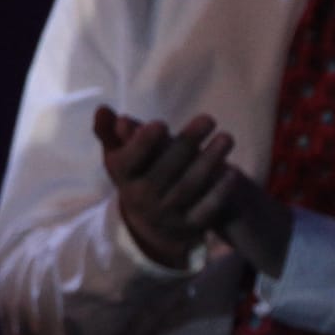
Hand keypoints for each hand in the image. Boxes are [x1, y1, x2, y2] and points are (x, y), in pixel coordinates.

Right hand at [93, 105, 239, 267]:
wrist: (151, 223)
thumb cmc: (138, 175)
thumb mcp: (120, 155)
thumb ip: (111, 131)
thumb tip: (103, 109)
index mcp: (124, 177)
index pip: (128, 162)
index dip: (143, 144)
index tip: (161, 124)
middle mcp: (143, 198)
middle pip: (165, 170)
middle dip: (187, 144)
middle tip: (209, 118)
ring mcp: (168, 214)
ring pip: (189, 187)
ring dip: (209, 162)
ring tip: (227, 138)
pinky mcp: (191, 225)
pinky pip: (206, 209)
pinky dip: (219, 191)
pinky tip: (232, 171)